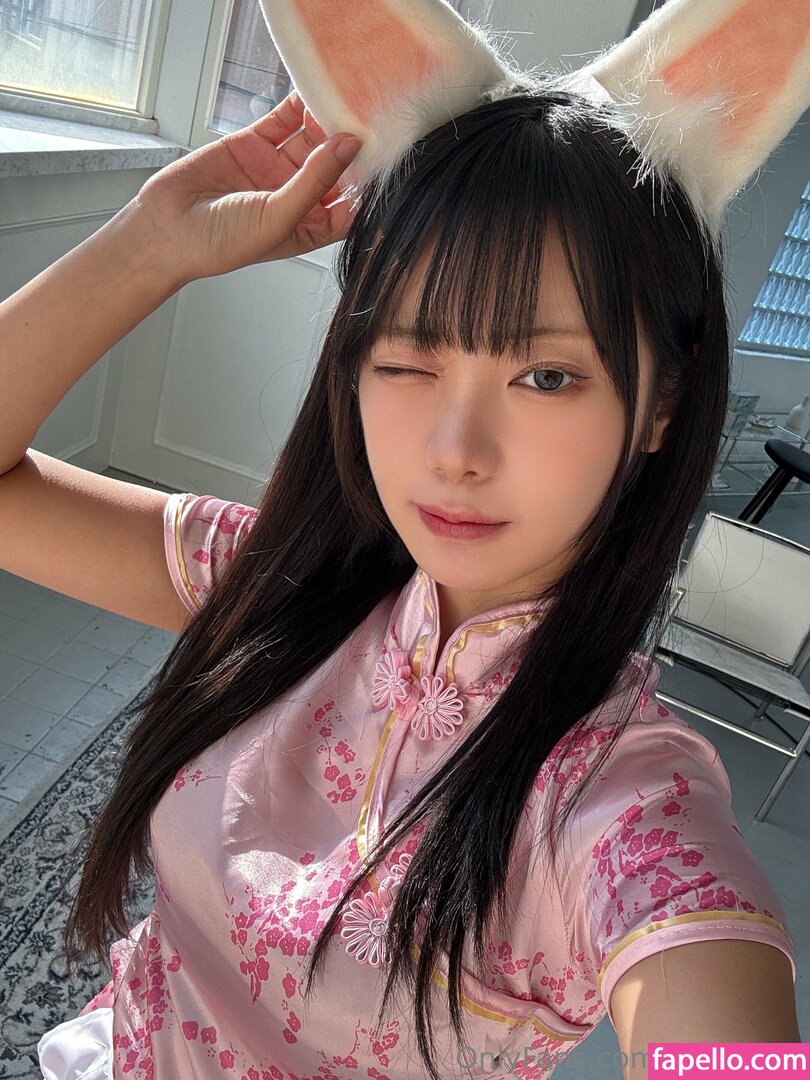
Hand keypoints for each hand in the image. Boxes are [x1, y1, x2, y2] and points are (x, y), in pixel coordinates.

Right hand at [122, 91, 362, 282]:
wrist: (168, 229)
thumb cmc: (221, 243)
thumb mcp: (279, 216)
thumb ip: (316, 180)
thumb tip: (348, 146)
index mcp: (310, 226)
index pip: (351, 204)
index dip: (368, 182)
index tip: (383, 158)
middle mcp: (296, 198)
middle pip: (335, 167)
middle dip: (350, 147)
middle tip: (366, 121)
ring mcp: (276, 170)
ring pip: (312, 140)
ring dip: (326, 123)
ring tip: (342, 102)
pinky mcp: (254, 145)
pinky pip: (283, 121)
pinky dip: (298, 106)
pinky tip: (312, 93)